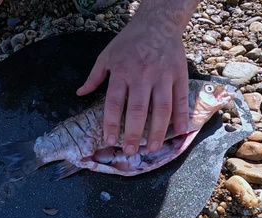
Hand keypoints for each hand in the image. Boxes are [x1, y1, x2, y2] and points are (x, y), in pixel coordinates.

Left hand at [76, 0, 198, 154]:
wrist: (157, 22)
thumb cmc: (129, 41)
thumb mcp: (107, 56)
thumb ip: (94, 77)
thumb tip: (80, 93)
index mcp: (122, 72)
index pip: (115, 103)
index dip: (112, 124)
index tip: (109, 141)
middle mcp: (142, 76)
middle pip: (138, 110)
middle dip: (134, 134)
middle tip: (131, 151)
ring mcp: (162, 76)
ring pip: (161, 108)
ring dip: (157, 131)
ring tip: (152, 148)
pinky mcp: (179, 75)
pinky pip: (180, 99)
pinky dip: (181, 116)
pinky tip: (180, 131)